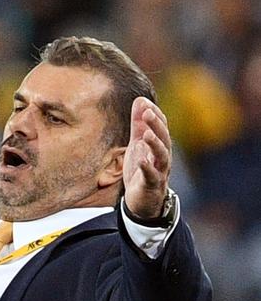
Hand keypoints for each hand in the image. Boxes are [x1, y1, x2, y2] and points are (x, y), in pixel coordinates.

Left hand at [123, 97, 171, 218]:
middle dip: (156, 125)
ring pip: (162, 156)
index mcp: (159, 145)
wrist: (143, 200)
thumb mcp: (138, 144)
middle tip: (147, 113)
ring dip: (155, 144)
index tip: (144, 103)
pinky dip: (147, 168)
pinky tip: (141, 161)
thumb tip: (140, 100)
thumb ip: (139, 124)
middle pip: (164, 138)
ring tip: (146, 134)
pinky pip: (152, 176)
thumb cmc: (141, 169)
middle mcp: (162, 156)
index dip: (154, 114)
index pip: (160, 126)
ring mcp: (159, 171)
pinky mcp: (152, 185)